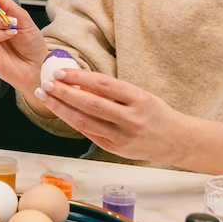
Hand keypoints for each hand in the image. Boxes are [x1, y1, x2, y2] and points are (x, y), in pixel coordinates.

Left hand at [34, 68, 186, 163]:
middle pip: (90, 104)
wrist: (177, 141)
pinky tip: (60, 111)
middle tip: (45, 83)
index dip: (79, 77)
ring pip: (84, 121)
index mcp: (139, 99)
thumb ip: (112, 91)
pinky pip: (88, 133)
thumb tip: (79, 82)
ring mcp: (122, 137)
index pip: (103, 84)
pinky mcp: (114, 149)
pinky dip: (72, 120)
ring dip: (61, 108)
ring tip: (45, 96)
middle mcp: (131, 119)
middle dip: (63, 93)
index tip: (60, 72)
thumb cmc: (156, 113)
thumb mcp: (140, 95)